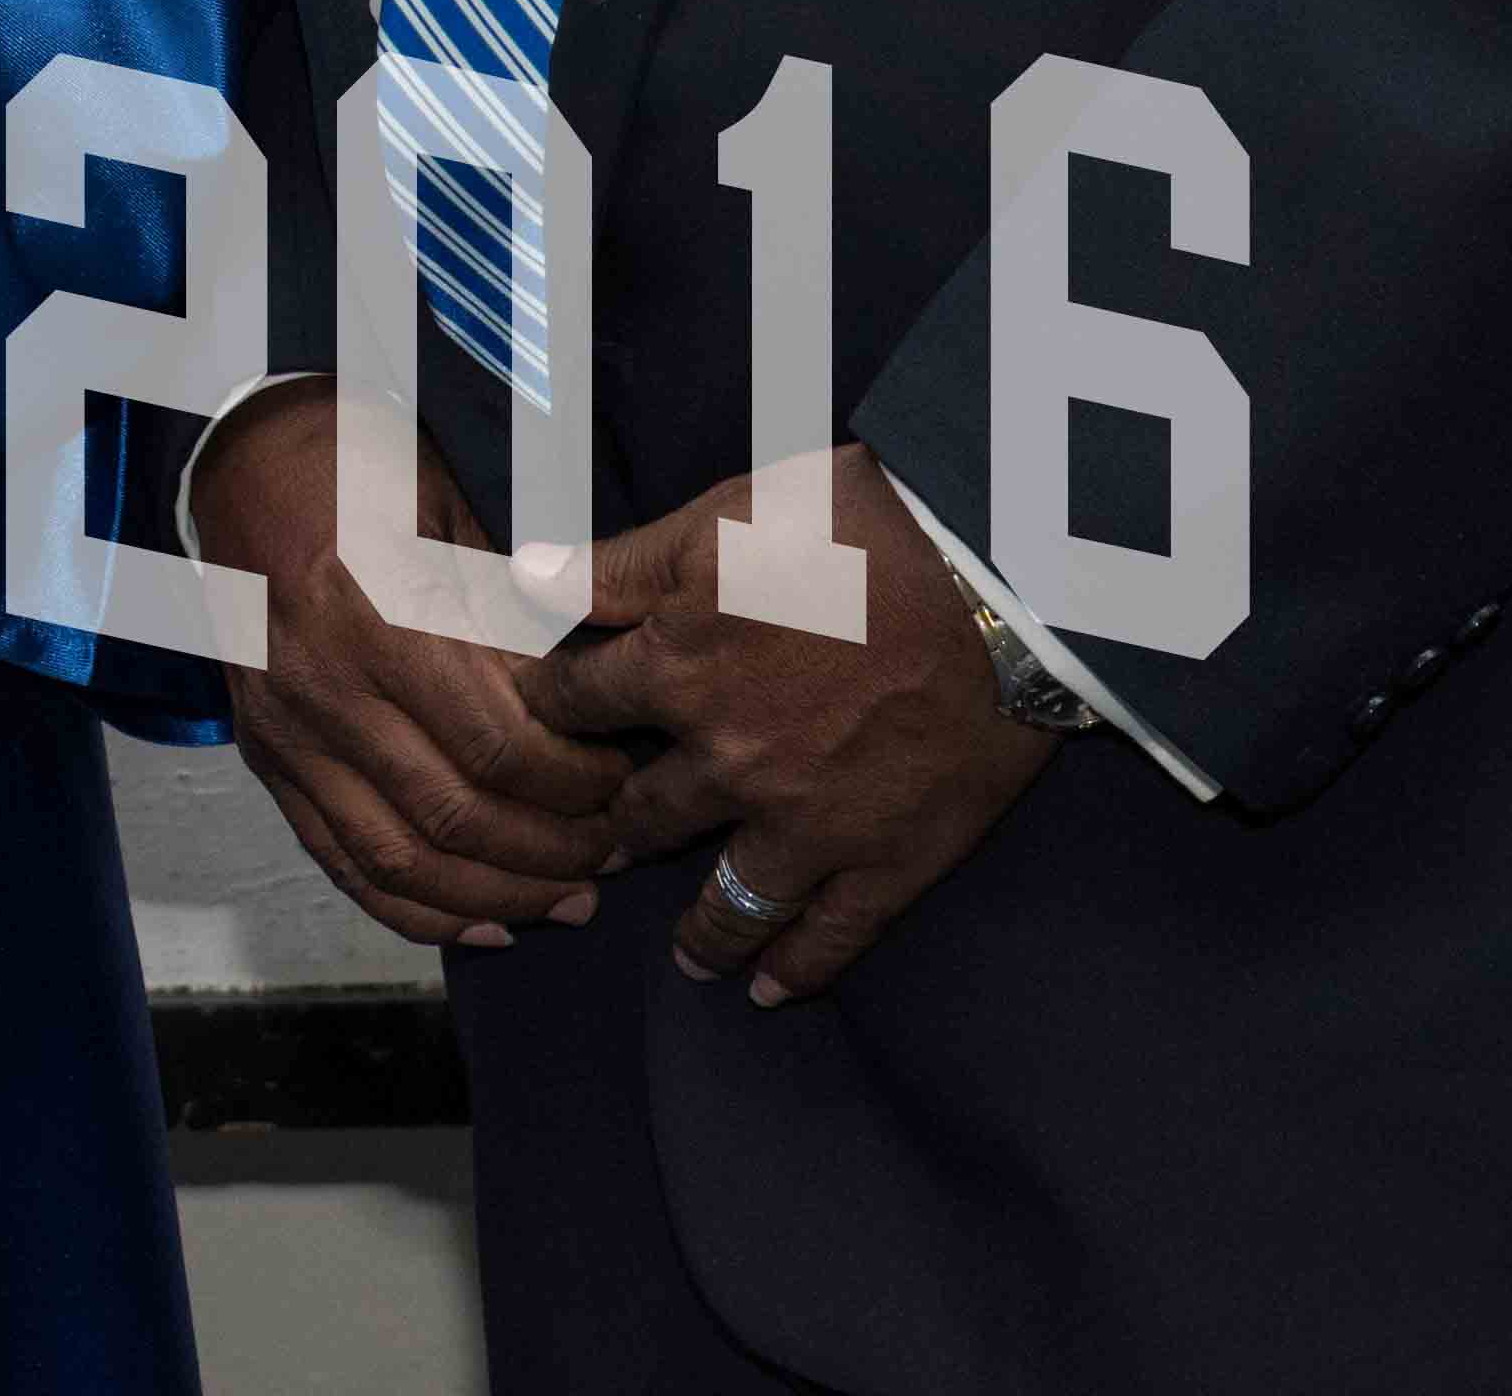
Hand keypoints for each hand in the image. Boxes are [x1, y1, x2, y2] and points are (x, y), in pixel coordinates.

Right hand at [194, 380, 637, 952]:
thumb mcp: (452, 517)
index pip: (497, 743)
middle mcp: (322, 686)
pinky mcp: (269, 760)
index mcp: (374, 614)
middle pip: (456, 814)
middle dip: (554, 849)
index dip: (577, 780)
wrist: (242, 468)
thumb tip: (602, 701)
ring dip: (499, 894)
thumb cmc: (364, 475)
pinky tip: (488, 924)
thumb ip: (516, 613)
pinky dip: (417, 912)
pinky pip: (343, 864)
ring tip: (571, 898)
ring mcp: (286, 732)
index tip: (630, 777)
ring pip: (401, 858)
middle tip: (618, 848)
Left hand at [521, 449, 1052, 1009]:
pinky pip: (830, 935)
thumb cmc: (853, 529)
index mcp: (674, 670)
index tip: (540, 735)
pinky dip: (796, 970)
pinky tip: (771, 992)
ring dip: (700, 934)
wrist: (992, 577)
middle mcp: (726, 762)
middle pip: (639, 816)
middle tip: (598, 855)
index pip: (572, 707)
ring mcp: (807, 822)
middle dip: (609, 833)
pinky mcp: (889, 857)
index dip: (547, 715)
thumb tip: (519, 575)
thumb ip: (615, 563)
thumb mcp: (715, 521)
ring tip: (689, 960)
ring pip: (727, 900)